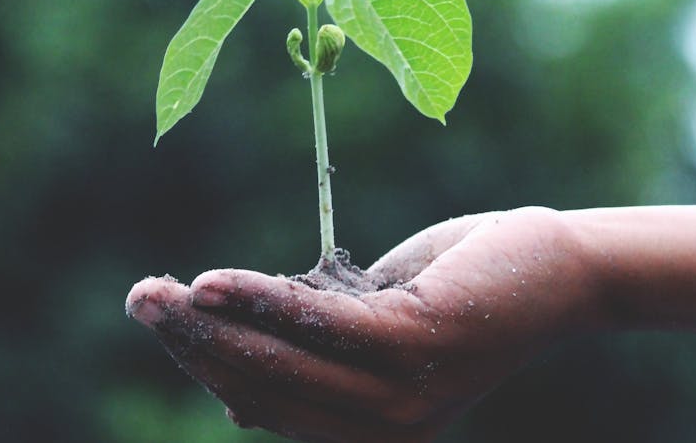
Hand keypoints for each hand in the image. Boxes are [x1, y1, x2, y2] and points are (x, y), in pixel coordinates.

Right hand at [125, 207, 602, 441]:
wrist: (557, 269)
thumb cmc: (462, 288)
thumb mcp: (375, 323)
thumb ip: (315, 348)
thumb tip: (234, 376)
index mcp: (368, 433)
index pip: (265, 404)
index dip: (206, 364)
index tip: (163, 318)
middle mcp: (382, 432)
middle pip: (262, 388)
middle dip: (192, 345)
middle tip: (138, 300)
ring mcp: (400, 397)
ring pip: (280, 362)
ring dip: (210, 325)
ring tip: (157, 293)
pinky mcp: (415, 347)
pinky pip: (318, 325)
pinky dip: (261, 301)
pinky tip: (212, 283)